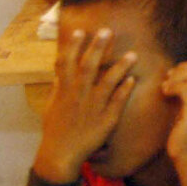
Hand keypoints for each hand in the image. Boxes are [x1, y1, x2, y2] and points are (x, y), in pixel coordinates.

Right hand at [33, 29, 136, 183]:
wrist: (61, 155)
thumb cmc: (56, 129)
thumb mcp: (53, 105)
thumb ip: (59, 87)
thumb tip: (61, 71)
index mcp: (64, 90)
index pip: (66, 63)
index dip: (72, 46)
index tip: (80, 31)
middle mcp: (78, 95)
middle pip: (87, 67)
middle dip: (96, 48)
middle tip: (106, 31)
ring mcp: (93, 107)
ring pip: (107, 83)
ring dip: (120, 67)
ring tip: (132, 54)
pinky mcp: (106, 119)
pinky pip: (117, 102)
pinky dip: (125, 90)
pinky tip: (133, 80)